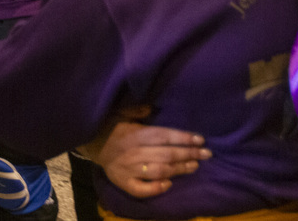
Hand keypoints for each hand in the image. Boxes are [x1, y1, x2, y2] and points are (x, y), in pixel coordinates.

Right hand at [82, 107, 210, 198]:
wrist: (90, 145)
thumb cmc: (110, 126)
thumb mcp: (119, 112)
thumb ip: (136, 110)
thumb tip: (152, 108)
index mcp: (134, 134)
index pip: (163, 136)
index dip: (182, 137)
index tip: (200, 139)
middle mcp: (133, 152)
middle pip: (166, 154)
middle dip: (188, 154)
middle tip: (206, 154)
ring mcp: (129, 169)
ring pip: (158, 171)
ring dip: (178, 169)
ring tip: (194, 166)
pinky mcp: (124, 183)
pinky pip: (141, 190)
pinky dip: (155, 189)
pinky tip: (169, 184)